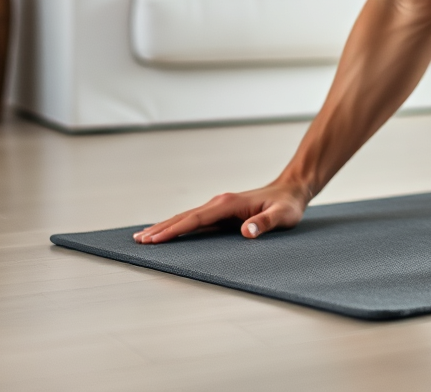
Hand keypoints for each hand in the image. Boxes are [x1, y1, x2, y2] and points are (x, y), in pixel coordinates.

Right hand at [132, 183, 307, 244]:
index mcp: (229, 203)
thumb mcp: (282, 216)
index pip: (196, 219)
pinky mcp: (223, 210)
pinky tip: (170, 231)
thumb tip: (247, 232)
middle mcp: (221, 202)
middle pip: (185, 217)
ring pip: (187, 217)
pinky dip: (179, 225)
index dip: (174, 230)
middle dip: (161, 229)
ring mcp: (220, 205)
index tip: (154, 239)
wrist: (292, 189)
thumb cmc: (288, 204)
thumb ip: (265, 223)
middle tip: (138, 241)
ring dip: (166, 226)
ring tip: (145, 237)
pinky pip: (196, 219)